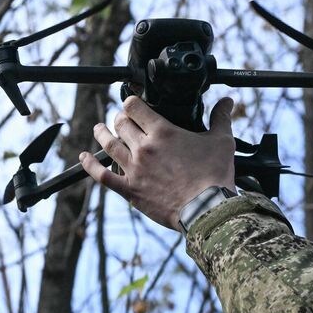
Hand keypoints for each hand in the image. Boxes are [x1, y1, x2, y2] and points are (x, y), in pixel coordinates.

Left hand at [80, 95, 236, 230]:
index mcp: (163, 132)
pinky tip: (84, 158)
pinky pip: (102, 175)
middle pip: (120, 123)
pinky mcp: (130, 189)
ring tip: (99, 129)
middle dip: (120, 118)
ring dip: (102, 133)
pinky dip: (90, 165)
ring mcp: (134, 169)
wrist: (207, 210)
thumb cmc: (215, 177)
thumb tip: (227, 102)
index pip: (135, 106)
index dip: (132, 102)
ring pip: (108, 144)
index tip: (134, 104)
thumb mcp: (222, 142)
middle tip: (122, 119)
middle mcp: (144, 147)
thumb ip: (221, 119)